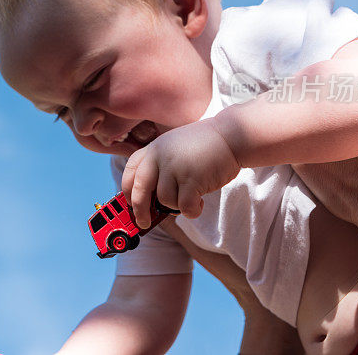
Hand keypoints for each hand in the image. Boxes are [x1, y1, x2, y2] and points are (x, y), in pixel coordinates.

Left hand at [122, 118, 241, 227]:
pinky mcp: (192, 179)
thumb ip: (160, 166)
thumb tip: (150, 201)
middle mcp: (160, 156)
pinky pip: (184, 207)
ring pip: (164, 201)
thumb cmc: (204, 146)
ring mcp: (175, 167)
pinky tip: (200, 203)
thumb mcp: (173, 147)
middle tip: (143, 222)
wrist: (231, 136)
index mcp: (153, 148)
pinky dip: (192, 211)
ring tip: (191, 198)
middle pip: (139, 190)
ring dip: (177, 206)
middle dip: (139, 211)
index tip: (129, 203)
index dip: (126, 190)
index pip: (129, 172)